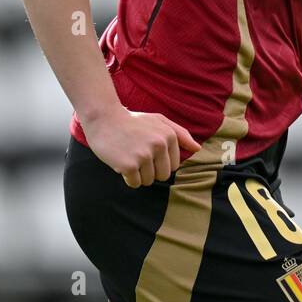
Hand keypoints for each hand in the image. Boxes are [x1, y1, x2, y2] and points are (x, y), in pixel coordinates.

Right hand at [84, 106, 202, 187]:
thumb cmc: (132, 121)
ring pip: (148, 181)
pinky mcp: (128, 165)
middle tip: (138, 158)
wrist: (104, 118)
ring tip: (129, 158)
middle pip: (163, 176)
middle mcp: (159, 145)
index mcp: (169, 136)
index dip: (160, 163)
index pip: (174, 165)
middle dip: (151, 172)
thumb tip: (198, 148)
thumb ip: (180, 134)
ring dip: (138, 175)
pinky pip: (135, 183)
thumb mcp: (159, 120)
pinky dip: (128, 179)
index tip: (148, 152)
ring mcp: (144, 155)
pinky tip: (121, 164)